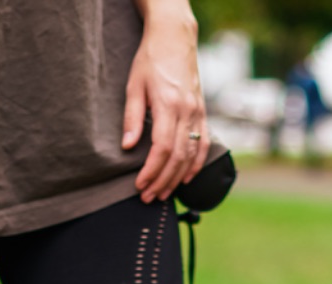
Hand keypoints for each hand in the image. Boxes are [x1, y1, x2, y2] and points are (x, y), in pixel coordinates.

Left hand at [123, 2, 207, 201]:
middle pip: (177, 157)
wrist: (175, 39)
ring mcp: (198, 113)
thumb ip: (132, 117)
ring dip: (177, 178)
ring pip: (191, 155)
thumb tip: (128, 146)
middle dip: (162, 180)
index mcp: (169, 105)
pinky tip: (186, 178)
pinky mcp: (203, 112)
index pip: (162, 149)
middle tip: (148, 197)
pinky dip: (196, 164)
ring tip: (163, 193)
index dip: (151, 171)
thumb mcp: (134, 85)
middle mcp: (187, 112)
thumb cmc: (150, 60)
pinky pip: (203, 144)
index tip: (140, 185)